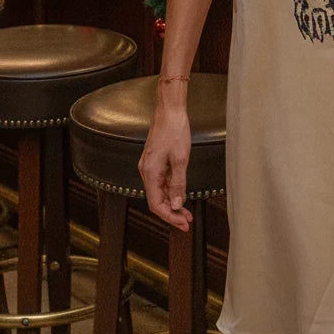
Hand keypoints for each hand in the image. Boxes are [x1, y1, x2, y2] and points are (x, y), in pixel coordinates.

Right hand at [138, 104, 193, 231]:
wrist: (170, 110)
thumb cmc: (175, 129)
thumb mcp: (181, 159)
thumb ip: (178, 184)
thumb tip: (176, 204)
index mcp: (150, 172)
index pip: (156, 204)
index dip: (169, 216)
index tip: (182, 223)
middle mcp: (146, 171)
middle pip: (156, 200)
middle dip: (172, 212)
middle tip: (186, 221)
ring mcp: (150, 166)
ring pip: (159, 191)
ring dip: (172, 202)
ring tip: (186, 211)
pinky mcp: (154, 160)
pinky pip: (161, 181)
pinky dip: (170, 190)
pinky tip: (180, 194)